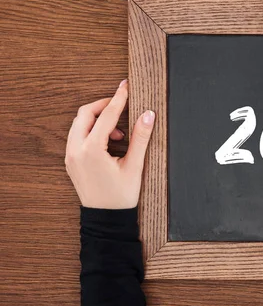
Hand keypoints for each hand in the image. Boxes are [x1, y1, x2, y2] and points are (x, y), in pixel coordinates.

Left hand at [65, 80, 155, 208]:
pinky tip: (110, 141)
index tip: (126, 87)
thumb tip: (148, 115)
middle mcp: (76, 150)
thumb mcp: (135, 166)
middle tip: (122, 105)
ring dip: (98, 119)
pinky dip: (92, 130)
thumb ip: (140, 137)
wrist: (106, 219)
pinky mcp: (71, 161)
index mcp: (91, 151)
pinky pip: (77, 135)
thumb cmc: (121, 196)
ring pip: (79, 124)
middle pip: (85, 113)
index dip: (118, 99)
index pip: (106, 115)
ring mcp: (70, 156)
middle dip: (104, 106)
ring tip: (120, 131)